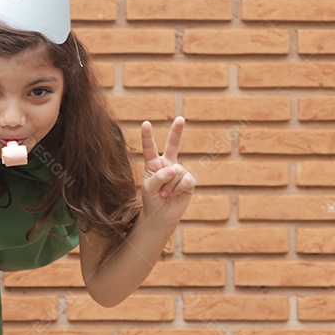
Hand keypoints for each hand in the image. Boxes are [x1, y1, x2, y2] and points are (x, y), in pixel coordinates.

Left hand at [138, 116, 194, 231]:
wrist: (161, 215)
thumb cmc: (151, 199)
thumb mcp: (148, 188)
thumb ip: (158, 177)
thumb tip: (173, 170)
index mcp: (153, 163)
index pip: (150, 148)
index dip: (147, 136)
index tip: (145, 123)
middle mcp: (167, 164)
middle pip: (173, 145)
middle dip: (177, 131)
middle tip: (181, 118)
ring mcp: (179, 171)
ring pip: (176, 172)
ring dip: (169, 186)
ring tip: (165, 194)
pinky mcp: (189, 180)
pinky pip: (185, 180)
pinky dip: (177, 189)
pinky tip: (173, 195)